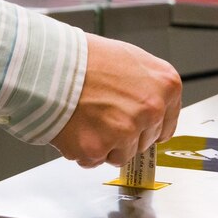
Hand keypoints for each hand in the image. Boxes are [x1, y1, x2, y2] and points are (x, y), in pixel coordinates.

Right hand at [51, 33, 181, 167]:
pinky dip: (82, 150)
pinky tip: (75, 127)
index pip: (166, 125)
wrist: (52, 62)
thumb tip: (148, 108)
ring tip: (87, 119)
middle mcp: (152, 110)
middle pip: (143, 142)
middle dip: (124, 135)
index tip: (137, 128)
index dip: (148, 128)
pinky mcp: (99, 148)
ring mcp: (127, 131)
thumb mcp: (131, 59)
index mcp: (166, 86)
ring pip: (121, 155)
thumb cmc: (86, 57)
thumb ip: (147, 87)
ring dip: (104, 145)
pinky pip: (93, 160)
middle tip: (102, 115)